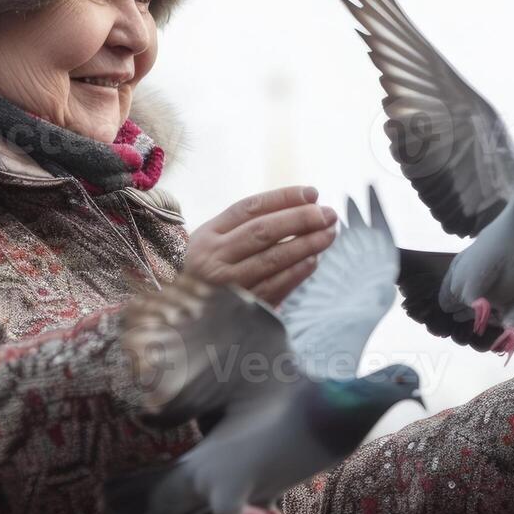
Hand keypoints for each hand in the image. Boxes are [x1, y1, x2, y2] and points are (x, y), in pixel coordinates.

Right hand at [183, 186, 337, 306]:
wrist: (183, 320)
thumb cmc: (209, 273)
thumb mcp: (214, 244)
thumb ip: (247, 226)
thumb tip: (306, 202)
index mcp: (208, 234)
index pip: (250, 207)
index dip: (283, 198)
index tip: (313, 193)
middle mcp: (213, 257)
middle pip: (263, 230)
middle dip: (300, 219)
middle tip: (328, 214)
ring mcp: (225, 284)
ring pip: (272, 258)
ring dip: (306, 244)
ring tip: (329, 234)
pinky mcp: (238, 309)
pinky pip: (273, 287)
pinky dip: (296, 273)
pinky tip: (313, 261)